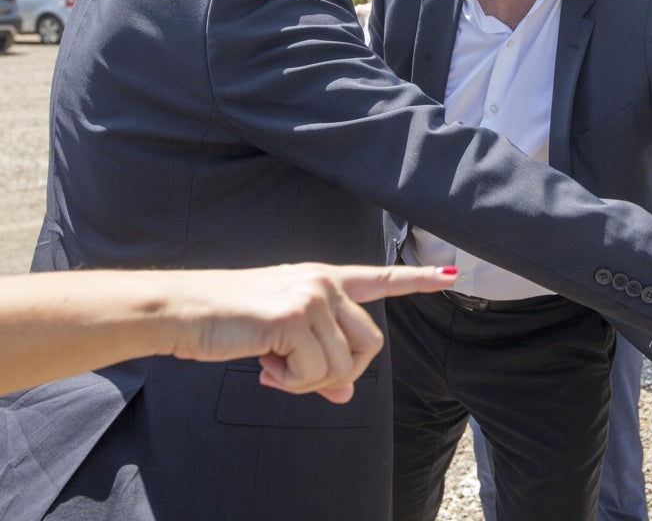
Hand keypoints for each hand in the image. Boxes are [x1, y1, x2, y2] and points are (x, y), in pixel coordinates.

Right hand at [170, 263, 457, 402]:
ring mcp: (313, 296)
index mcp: (323, 279)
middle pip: (370, 345)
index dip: (416, 280)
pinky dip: (291, 384)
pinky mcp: (296, 317)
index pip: (379, 278)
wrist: (182, 312)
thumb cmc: (227, 322)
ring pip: (343, 366)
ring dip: (308, 383)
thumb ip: (317, 359)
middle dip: (339, 375)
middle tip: (296, 377)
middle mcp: (325, 282)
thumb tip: (345, 396)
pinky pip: (316, 374)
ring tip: (273, 369)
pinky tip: (264, 366)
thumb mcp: (280, 340)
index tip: (450, 274)